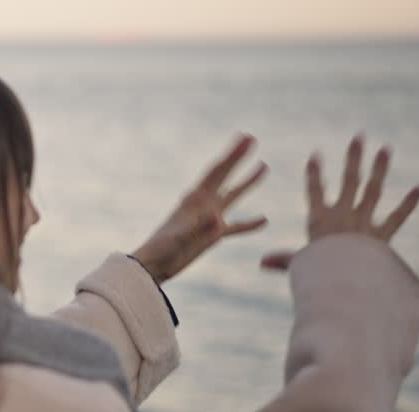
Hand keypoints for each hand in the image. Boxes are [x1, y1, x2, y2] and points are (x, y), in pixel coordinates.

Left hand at [131, 135, 268, 282]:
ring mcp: (209, 219)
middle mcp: (203, 204)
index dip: (232, 154)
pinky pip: (236, 227)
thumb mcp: (180, 237)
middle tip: (253, 138)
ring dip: (247, 182)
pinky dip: (249, 224)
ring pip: (233, 196)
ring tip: (264, 166)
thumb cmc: (162, 249)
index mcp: (195, 199)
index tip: (246, 137)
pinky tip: (264, 220)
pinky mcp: (212, 235)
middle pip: (224, 176)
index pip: (217, 171)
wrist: (154, 266)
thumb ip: (199, 227)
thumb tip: (217, 218)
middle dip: (238, 158)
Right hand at [261, 135, 418, 270]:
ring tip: (386, 149)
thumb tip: (261, 262)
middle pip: (350, 181)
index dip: (314, 173)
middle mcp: (342, 215)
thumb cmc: (318, 273)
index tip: (315, 155)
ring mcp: (363, 222)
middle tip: (359, 137)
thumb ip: (283, 261)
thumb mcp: (299, 265)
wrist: (344, 279)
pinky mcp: (382, 235)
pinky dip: (409, 203)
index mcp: (319, 220)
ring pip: (373, 189)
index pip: (314, 191)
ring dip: (380, 168)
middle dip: (353, 158)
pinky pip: (397, 216)